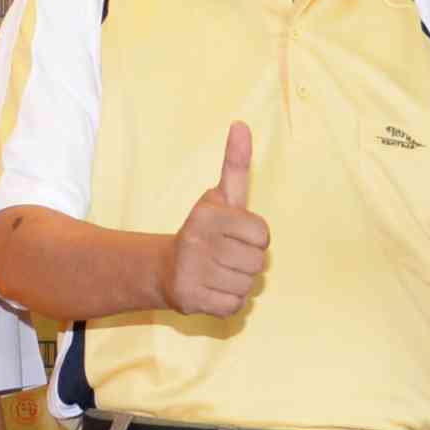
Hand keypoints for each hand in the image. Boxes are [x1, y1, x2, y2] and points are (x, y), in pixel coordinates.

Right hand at [168, 121, 272, 318]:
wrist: (166, 269)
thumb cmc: (206, 231)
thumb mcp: (222, 197)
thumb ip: (235, 164)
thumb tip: (241, 124)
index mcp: (208, 214)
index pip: (263, 235)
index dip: (255, 238)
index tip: (237, 235)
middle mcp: (197, 241)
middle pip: (258, 263)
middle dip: (248, 262)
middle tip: (227, 256)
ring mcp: (193, 271)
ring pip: (248, 286)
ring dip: (239, 282)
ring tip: (218, 272)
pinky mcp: (191, 299)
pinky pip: (235, 306)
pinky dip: (229, 301)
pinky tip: (212, 289)